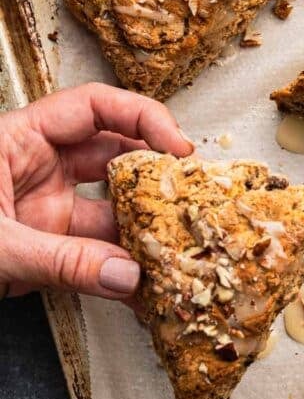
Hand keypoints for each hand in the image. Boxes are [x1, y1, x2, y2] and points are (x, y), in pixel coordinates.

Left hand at [0, 82, 192, 299]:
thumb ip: (59, 261)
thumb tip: (126, 277)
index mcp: (19, 140)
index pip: (94, 109)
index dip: (142, 119)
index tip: (178, 148)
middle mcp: (40, 172)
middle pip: (116, 161)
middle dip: (156, 179)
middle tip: (190, 201)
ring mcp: (49, 214)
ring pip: (113, 217)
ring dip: (145, 237)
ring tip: (175, 255)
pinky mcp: (53, 252)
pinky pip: (99, 260)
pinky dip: (124, 276)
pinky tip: (146, 290)